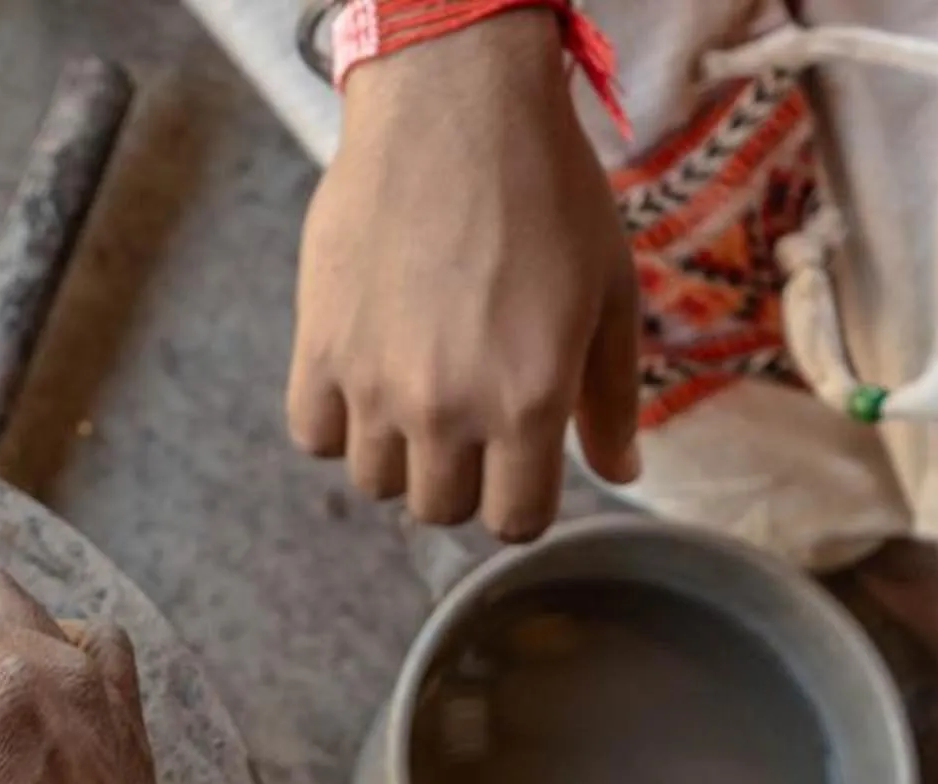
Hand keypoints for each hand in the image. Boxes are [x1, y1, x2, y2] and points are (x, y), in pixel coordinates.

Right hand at [288, 9, 639, 540]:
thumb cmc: (547, 191)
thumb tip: (623, 476)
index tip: (518, 470)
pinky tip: (364, 378)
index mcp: (530, 400)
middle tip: (470, 421)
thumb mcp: (608, 293)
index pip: (514, 521)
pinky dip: (338, 423)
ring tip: (415, 392)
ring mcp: (374, 382)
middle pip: (440, 509)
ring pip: (374, 481)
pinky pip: (314, 435)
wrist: (455, 107)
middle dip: (462, 478)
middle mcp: (448, 407)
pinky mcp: (319, 348)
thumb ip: (611, 398)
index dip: (522, 502)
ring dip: (399, 453)